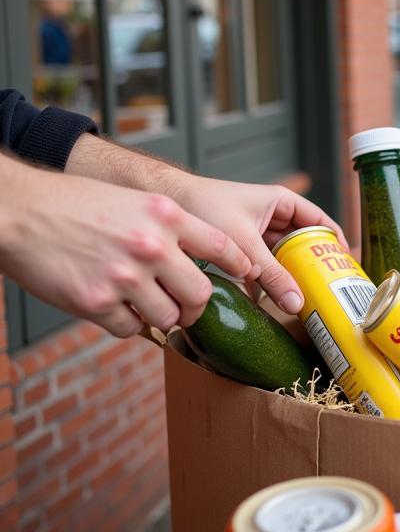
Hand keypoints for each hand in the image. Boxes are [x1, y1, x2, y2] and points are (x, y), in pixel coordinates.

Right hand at [0, 156, 250, 336]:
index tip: (245, 275)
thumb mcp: (136, 202)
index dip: (238, 266)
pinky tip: (112, 305)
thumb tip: (200, 262)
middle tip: (183, 306)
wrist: (20, 210)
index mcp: (166, 215)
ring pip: (168, 318)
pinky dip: (125, 324)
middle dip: (194, 306)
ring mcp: (124, 276)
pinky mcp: (96, 302)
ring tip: (141, 303)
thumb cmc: (77, 204)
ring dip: (159, 317)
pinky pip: (130, 329)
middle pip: (200, 295)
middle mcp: (151, 245)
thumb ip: (170, 229)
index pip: (223, 246)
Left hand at [171, 176, 346, 313]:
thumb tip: (296, 304)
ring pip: (283, 258)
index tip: (347, 266)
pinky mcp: (239, 251)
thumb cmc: (204, 206)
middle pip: (304, 243)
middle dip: (315, 266)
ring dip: (291, 277)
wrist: (162, 206)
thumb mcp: (244, 242)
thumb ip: (271, 274)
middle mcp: (272, 217)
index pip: (320, 221)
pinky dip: (268, 283)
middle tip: (329, 290)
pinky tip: (273, 303)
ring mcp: (256, 234)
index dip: (336, 242)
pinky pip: (263, 268)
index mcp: (281, 203)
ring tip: (306, 300)